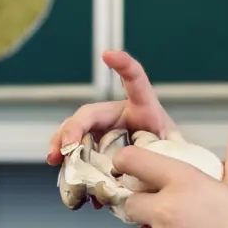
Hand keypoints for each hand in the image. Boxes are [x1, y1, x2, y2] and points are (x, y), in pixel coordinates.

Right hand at [46, 50, 176, 165]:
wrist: (165, 172)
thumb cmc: (170, 155)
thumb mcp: (171, 152)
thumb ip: (155, 152)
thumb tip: (127, 162)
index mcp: (144, 109)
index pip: (136, 81)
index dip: (124, 65)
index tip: (108, 55)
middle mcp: (119, 116)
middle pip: (90, 114)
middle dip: (74, 128)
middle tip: (67, 147)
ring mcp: (104, 131)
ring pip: (75, 130)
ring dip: (62, 142)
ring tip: (55, 158)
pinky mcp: (95, 148)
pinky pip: (75, 149)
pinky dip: (66, 159)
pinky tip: (59, 166)